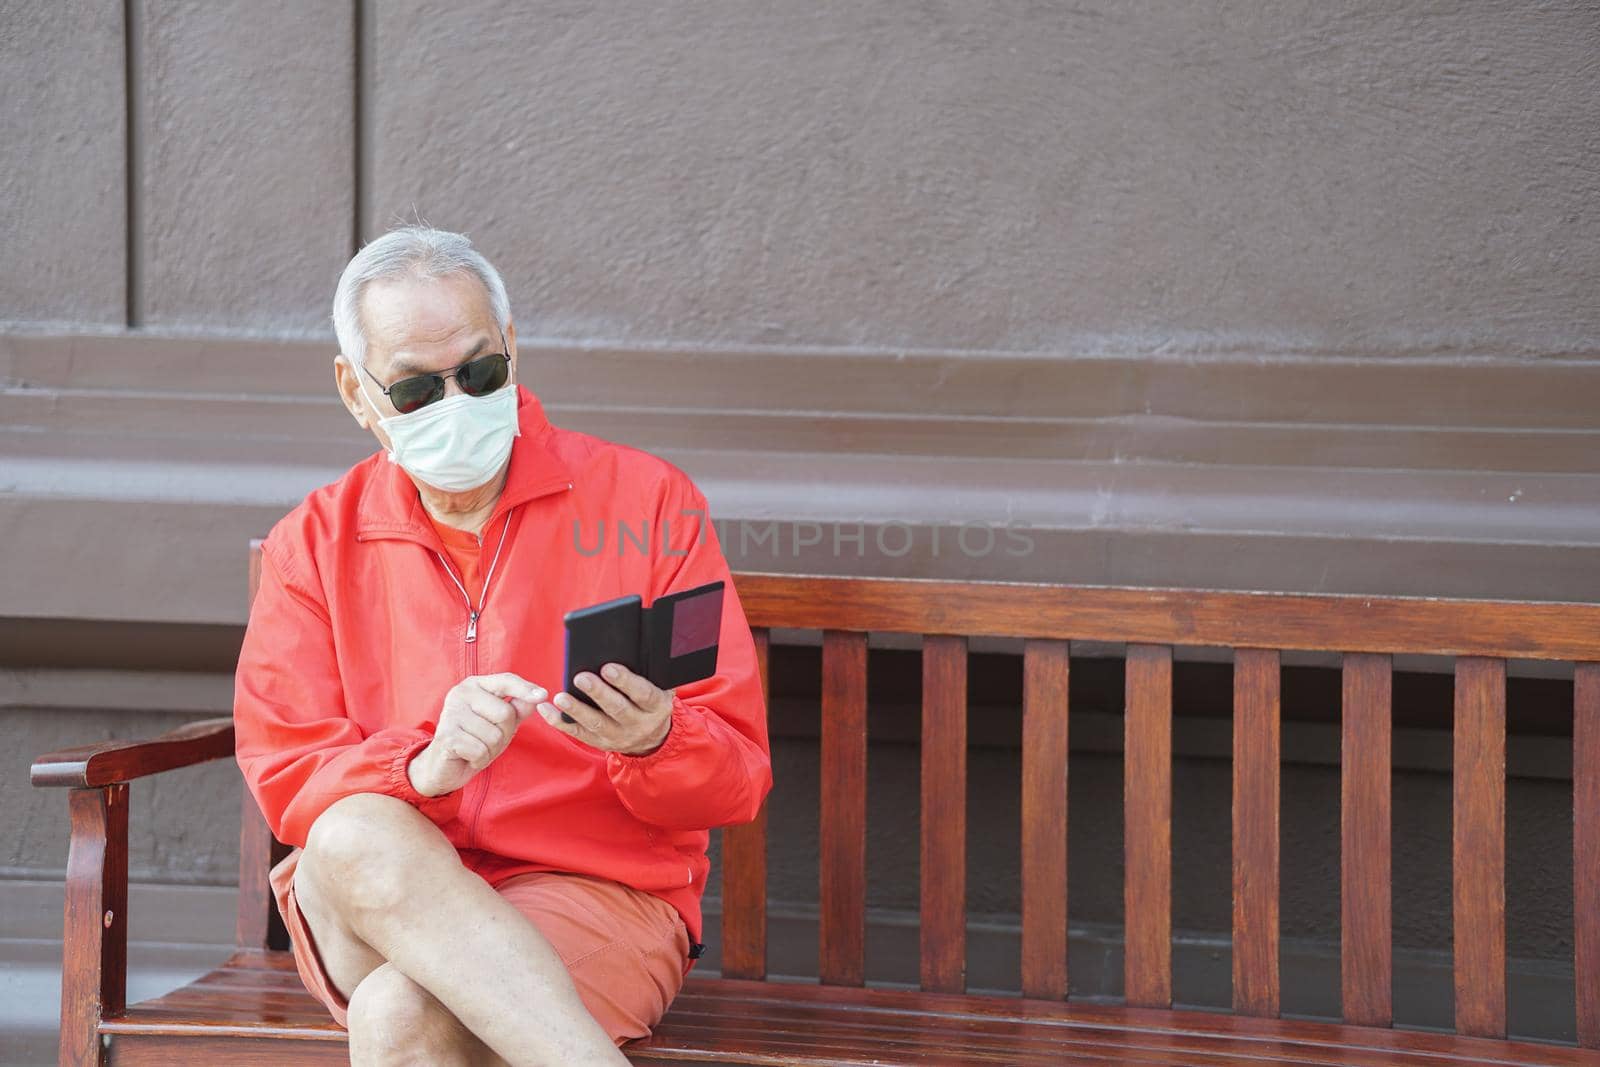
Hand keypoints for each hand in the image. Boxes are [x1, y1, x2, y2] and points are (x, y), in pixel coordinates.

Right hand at [409, 673, 545, 796]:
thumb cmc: (474, 739)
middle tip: (487, 740)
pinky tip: (467, 756)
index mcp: (475, 685)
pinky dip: (479, 760)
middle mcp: (461, 694)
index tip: (544, 695)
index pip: (505, 681)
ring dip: (490, 750)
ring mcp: (452, 713)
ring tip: (476, 748)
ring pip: (494, 735)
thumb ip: (517, 708)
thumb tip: (538, 697)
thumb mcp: (500, 723)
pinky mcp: (447, 736)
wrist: (442, 766)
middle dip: (504, 734)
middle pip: (505, 713)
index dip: (525, 689)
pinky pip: (481, 750)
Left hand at [539, 663, 673, 756]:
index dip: (625, 681)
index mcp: (657, 706)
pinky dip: (560, 722)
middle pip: (617, 709)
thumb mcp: (662, 687)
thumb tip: (634, 646)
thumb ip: (652, 671)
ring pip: (595, 724)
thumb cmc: (652, 701)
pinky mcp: (600, 743)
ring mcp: (618, 736)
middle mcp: (639, 724)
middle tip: (580, 678)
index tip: (608, 668)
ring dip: (576, 710)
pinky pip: (578, 733)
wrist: (652, 738)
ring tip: (560, 696)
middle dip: (598, 693)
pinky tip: (546, 709)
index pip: (642, 694)